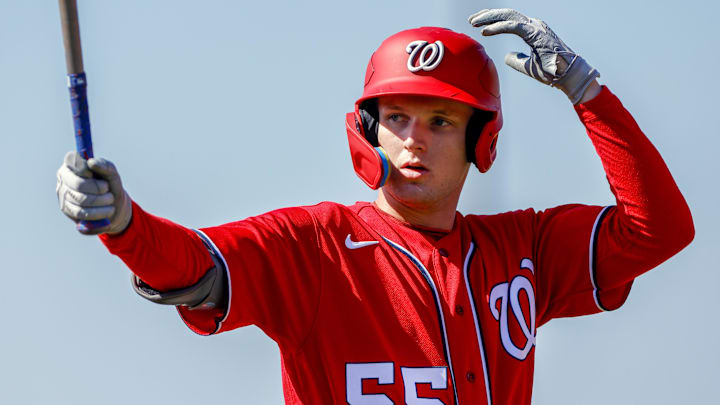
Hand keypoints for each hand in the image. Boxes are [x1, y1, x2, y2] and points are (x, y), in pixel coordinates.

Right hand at [56, 151, 131, 234]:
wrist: (113, 206)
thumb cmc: (109, 185)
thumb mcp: (112, 174)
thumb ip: (105, 166)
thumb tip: (91, 163)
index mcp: (72, 164)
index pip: (73, 163)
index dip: (87, 170)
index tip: (95, 175)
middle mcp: (63, 178)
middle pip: (79, 185)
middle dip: (99, 188)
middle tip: (107, 189)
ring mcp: (62, 194)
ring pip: (81, 200)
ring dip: (102, 201)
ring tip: (110, 199)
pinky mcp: (66, 209)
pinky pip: (81, 213)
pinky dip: (99, 212)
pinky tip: (107, 210)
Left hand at [468, 8, 599, 103]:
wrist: (569, 76)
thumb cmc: (552, 72)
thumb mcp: (527, 66)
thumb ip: (516, 60)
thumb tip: (507, 56)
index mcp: (532, 30)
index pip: (509, 19)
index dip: (493, 20)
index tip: (478, 25)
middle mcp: (534, 25)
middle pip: (506, 14)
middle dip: (487, 15)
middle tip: (471, 19)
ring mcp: (536, 27)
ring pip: (508, 15)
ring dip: (489, 18)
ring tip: (474, 22)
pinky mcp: (536, 33)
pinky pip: (513, 26)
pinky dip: (498, 27)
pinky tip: (485, 31)